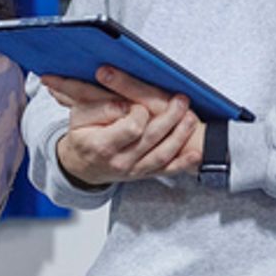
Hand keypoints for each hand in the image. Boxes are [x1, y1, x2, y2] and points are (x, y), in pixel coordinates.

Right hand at [42, 66, 201, 186]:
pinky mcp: (144, 174)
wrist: (81, 167)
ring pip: (163, 155)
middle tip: (180, 100)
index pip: (131, 128)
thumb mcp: (79, 117)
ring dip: (180, 136)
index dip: (140, 113)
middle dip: (169, 118)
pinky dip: (183, 163)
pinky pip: (166, 170)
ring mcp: (134, 170)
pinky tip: (196, 154)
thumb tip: (123, 104)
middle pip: (152, 139)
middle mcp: (121, 162)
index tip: (140, 103)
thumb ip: (100, 108)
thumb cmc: (81, 137)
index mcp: (103, 145)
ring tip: (191, 118)